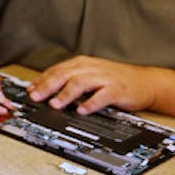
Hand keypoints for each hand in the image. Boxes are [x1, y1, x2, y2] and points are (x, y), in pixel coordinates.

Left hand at [27, 56, 158, 113]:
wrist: (146, 82)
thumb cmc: (115, 79)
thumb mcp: (90, 74)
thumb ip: (70, 79)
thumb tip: (44, 88)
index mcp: (83, 64)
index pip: (57, 70)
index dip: (41, 80)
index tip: (29, 90)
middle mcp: (91, 69)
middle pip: (65, 75)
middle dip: (47, 86)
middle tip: (35, 97)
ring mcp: (104, 78)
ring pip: (80, 83)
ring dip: (65, 94)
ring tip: (55, 104)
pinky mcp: (117, 90)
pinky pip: (102, 96)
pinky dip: (91, 103)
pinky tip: (82, 110)